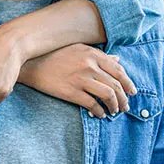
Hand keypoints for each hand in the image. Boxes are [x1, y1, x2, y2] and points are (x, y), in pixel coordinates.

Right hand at [18, 44, 136, 118]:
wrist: (31, 63)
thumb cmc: (55, 55)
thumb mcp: (79, 49)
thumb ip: (99, 56)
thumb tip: (118, 60)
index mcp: (93, 54)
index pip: (118, 70)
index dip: (128, 83)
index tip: (131, 92)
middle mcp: (89, 66)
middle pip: (115, 85)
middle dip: (123, 98)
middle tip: (125, 107)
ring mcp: (80, 79)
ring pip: (107, 95)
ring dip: (114, 106)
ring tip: (114, 112)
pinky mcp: (71, 92)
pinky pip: (91, 104)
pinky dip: (98, 111)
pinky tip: (99, 114)